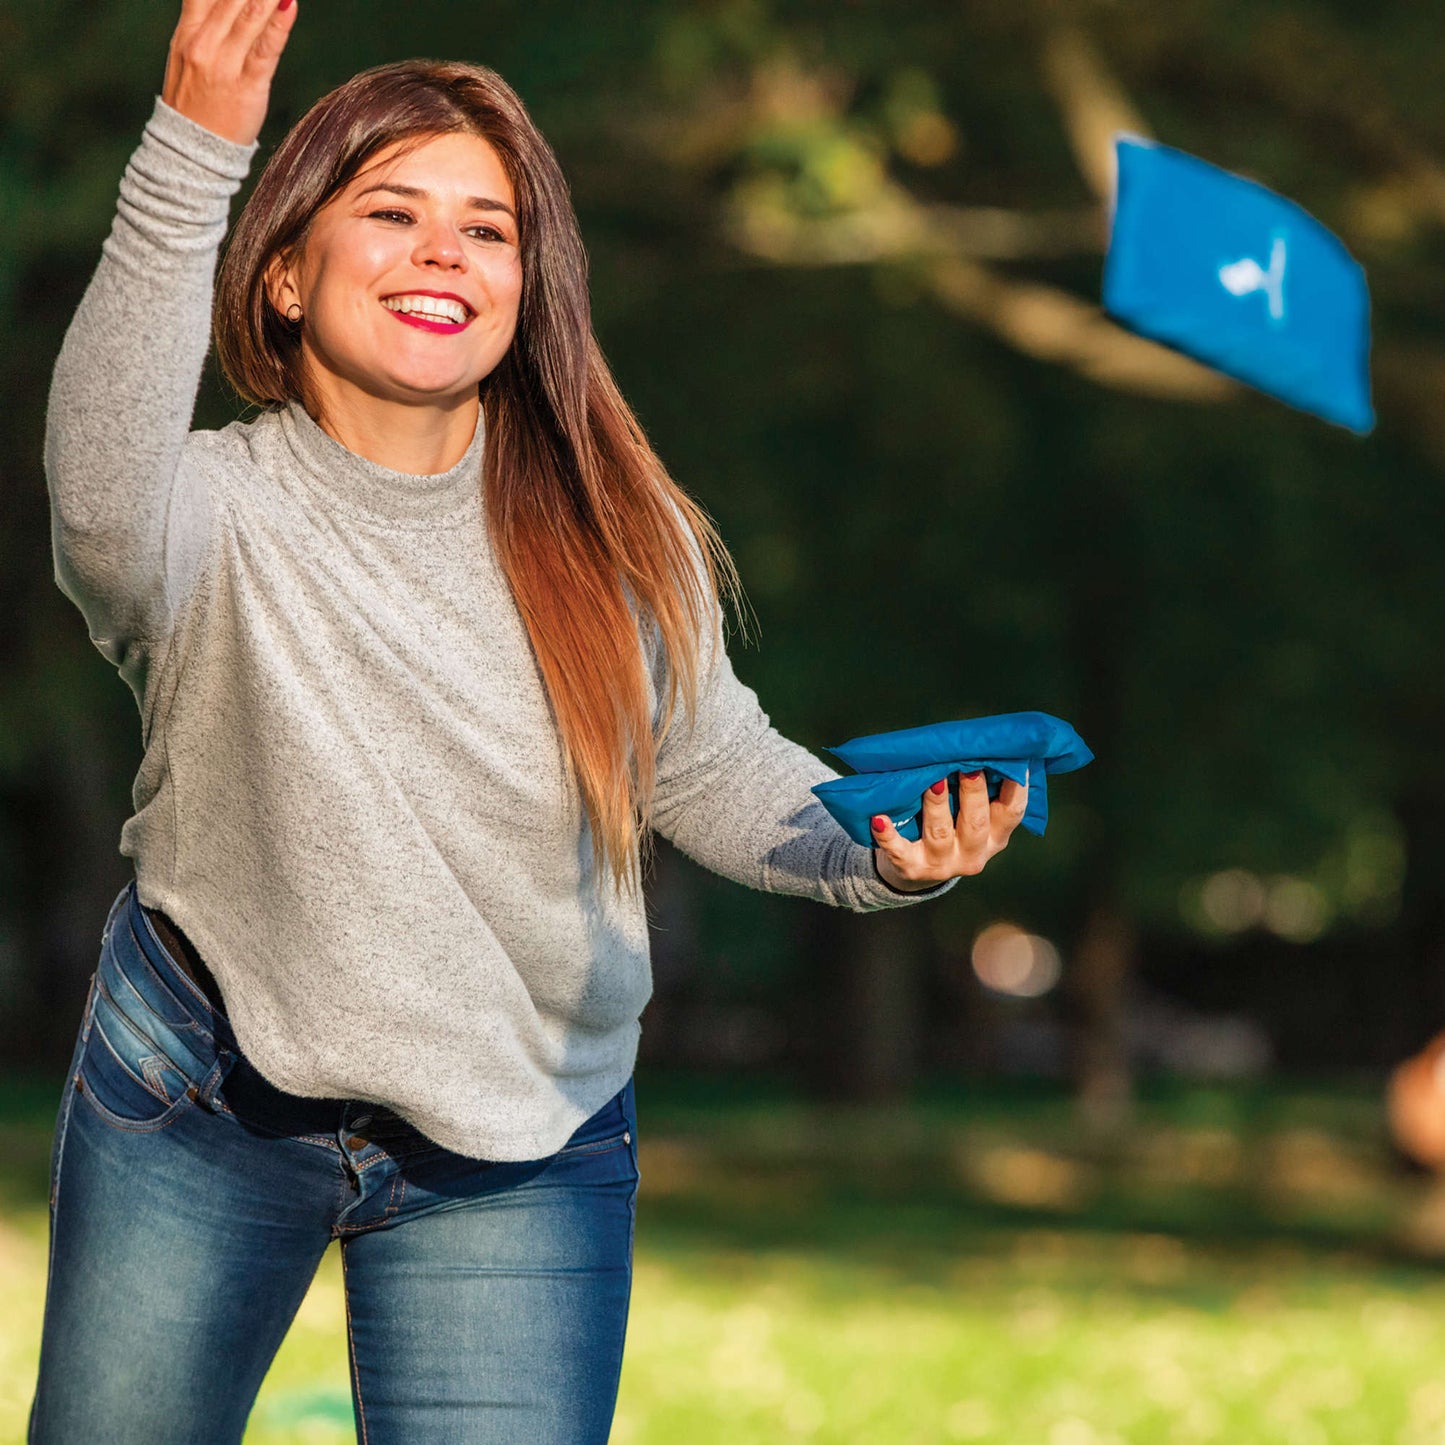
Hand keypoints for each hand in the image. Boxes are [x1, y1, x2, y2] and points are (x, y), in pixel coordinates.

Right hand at [162, 0, 298, 146]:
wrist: (189, 152)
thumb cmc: (195, 102)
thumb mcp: (188, 53)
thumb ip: (205, 21)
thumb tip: (230, 2)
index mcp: (188, 30)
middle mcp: (204, 41)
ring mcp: (225, 63)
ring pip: (250, 13)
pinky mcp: (247, 85)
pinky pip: (266, 48)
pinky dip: (279, 23)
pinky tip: (289, 3)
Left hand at [871, 770, 1027, 890]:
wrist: (915, 868)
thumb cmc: (949, 825)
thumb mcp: (970, 814)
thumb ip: (979, 789)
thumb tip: (978, 743)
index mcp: (995, 836)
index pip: (1011, 812)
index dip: (1016, 789)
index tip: (1015, 763)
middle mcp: (973, 853)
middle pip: (975, 823)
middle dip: (972, 793)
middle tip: (968, 767)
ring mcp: (943, 863)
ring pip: (940, 833)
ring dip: (936, 805)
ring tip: (932, 781)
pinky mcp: (912, 868)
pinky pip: (899, 851)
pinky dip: (888, 835)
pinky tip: (879, 819)